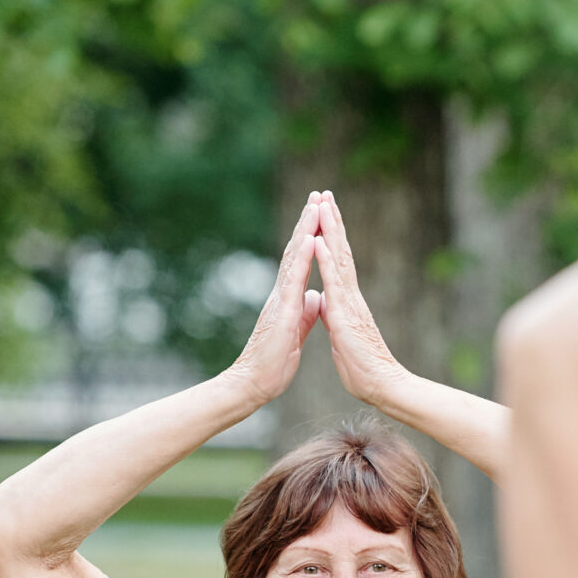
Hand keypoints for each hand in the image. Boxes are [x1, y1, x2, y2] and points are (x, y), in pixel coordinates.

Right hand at [224, 196, 323, 406]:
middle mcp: (283, 293)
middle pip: (297, 250)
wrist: (255, 383)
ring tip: (315, 205)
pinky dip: (303, 258)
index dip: (312, 237)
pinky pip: (294, 279)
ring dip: (305, 230)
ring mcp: (280, 299)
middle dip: (308, 222)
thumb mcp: (297, 332)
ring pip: (294, 257)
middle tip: (318, 195)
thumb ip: (305, 313)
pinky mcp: (282, 310)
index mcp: (289, 298)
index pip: (303, 261)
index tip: (322, 215)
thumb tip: (315, 297)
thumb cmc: (274, 362)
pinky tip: (310, 239)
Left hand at [316, 191, 412, 408]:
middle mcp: (351, 296)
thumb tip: (326, 303)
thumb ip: (334, 316)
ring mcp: (350, 303)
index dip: (332, 237)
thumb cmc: (364, 368)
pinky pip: (334, 282)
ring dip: (330, 230)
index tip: (325, 213)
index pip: (338, 262)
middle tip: (325, 194)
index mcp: (347, 302)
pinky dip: (326, 260)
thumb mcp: (341, 336)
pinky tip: (320, 240)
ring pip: (339, 259)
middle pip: (342, 251)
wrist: (382, 387)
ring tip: (323, 204)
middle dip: (333, 221)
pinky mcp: (346, 315)